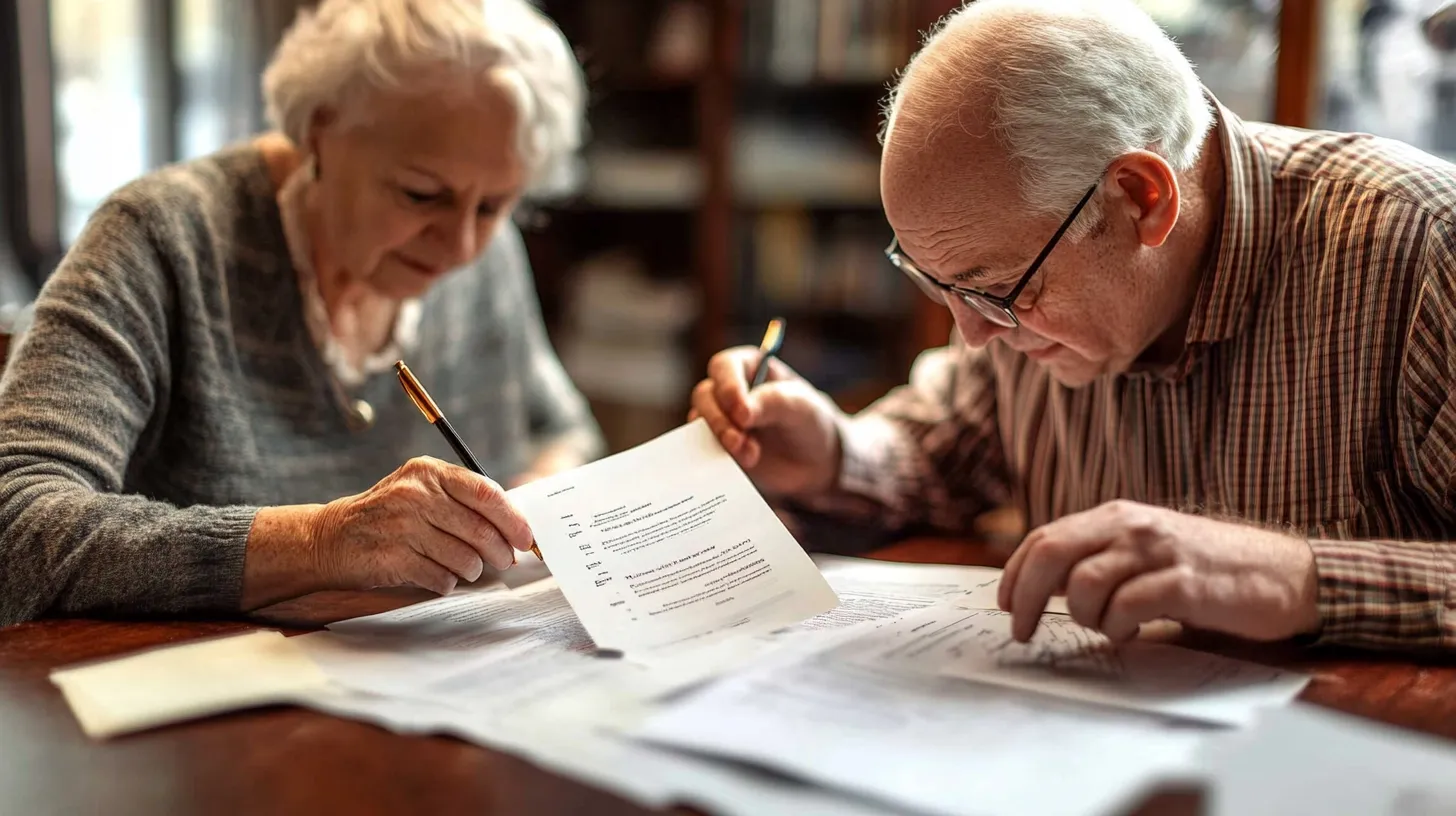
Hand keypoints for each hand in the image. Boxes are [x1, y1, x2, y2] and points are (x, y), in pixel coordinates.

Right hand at [310, 456, 534, 594]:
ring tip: (465, 568)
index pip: (486, 493)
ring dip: (472, 570)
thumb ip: (462, 499)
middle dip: (500, 552)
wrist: (331, 537)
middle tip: (503, 560)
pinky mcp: (394, 559)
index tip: (526, 537)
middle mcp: (416, 495)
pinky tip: (437, 574)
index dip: (513, 519)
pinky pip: (442, 578)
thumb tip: (513, 525)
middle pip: (481, 530)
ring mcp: (403, 527)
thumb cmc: (388, 515)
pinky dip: (447, 582)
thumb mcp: (419, 490)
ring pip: (465, 559)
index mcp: (428, 472)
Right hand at [689, 346, 845, 497]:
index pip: (724, 367)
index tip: (742, 414)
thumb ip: (772, 402)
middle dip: (720, 421)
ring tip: (751, 457)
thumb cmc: (809, 422)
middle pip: (704, 396)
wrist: (815, 463)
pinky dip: (716, 458)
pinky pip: (704, 449)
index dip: (728, 388)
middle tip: (740, 441)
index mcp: (748, 366)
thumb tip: (740, 413)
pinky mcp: (718, 446)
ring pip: (700, 423)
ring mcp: (721, 418)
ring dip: (720, 440)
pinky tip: (740, 466)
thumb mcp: (800, 406)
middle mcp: (728, 389)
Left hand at [996, 500, 1319, 643]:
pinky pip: (1128, 606)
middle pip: (1052, 553)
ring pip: (1085, 582)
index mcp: (1116, 517)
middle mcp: (1132, 526)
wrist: (1283, 572)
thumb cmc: (1205, 569)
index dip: (1014, 573)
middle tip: (1021, 631)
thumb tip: (1036, 588)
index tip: (1004, 605)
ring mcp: (1158, 552)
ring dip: (1084, 616)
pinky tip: (1133, 631)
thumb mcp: (1143, 553)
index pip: (1044, 537)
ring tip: (1107, 626)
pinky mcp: (1185, 583)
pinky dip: (1119, 626)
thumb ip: (1096, 561)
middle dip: (1025, 597)